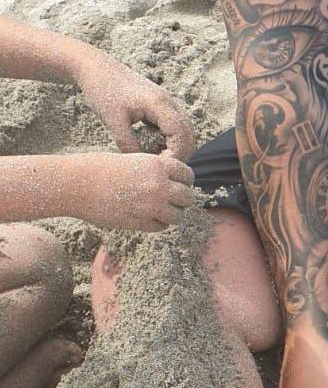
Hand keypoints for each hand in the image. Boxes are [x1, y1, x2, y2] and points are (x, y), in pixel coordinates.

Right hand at [69, 151, 196, 231]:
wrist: (79, 184)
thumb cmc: (105, 169)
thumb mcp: (138, 161)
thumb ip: (158, 171)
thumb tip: (175, 184)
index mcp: (159, 166)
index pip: (188, 176)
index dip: (184, 181)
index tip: (178, 185)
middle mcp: (159, 185)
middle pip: (187, 197)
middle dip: (182, 199)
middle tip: (172, 201)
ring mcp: (150, 205)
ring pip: (178, 215)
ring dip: (173, 214)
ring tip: (163, 212)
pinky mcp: (138, 222)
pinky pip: (160, 227)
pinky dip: (158, 224)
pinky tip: (148, 218)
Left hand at [74, 50, 194, 160]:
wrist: (98, 69)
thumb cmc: (104, 91)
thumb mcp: (113, 121)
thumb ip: (128, 144)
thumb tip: (141, 164)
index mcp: (160, 104)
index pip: (181, 134)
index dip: (177, 153)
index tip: (161, 167)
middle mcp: (169, 102)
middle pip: (189, 132)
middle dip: (181, 152)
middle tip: (162, 168)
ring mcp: (167, 102)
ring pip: (184, 129)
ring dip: (178, 146)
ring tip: (159, 161)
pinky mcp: (161, 105)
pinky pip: (175, 125)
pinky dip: (172, 139)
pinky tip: (156, 149)